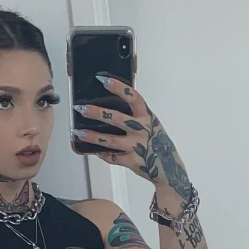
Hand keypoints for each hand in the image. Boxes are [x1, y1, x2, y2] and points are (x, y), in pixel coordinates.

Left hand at [72, 74, 193, 199]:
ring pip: (110, 140)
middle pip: (116, 118)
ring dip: (92, 136)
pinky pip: (113, 157)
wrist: (169, 169)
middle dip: (97, 113)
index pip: (132, 97)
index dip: (118, 87)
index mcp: (147, 117)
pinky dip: (104, 155)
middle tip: (81, 109)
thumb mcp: (152, 125)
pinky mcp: (132, 162)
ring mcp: (137, 147)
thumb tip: (112, 109)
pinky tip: (96, 151)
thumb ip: (136, 117)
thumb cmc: (158, 143)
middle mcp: (142, 130)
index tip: (103, 79)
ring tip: (78, 132)